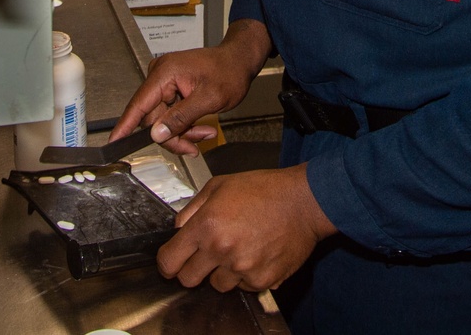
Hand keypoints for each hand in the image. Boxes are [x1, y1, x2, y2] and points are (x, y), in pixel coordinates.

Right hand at [110, 19, 271, 156]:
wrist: (239, 60)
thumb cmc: (229, 71)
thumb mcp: (208, 99)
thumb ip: (181, 117)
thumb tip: (156, 133)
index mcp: (165, 72)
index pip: (138, 104)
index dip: (125, 126)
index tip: (113, 142)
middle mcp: (160, 75)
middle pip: (153, 118)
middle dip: (173, 135)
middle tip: (194, 145)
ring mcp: (165, 81)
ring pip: (162, 120)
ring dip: (182, 131)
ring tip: (205, 133)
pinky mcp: (170, 88)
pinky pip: (169, 114)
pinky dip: (184, 124)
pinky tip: (200, 127)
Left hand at [157, 163, 336, 292]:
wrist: (303, 202)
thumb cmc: (265, 189)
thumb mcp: (221, 185)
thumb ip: (193, 208)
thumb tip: (178, 228)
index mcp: (207, 224)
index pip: (169, 261)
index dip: (167, 262)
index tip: (171, 261)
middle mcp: (221, 249)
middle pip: (188, 280)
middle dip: (192, 268)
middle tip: (207, 254)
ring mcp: (241, 268)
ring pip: (217, 285)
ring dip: (222, 272)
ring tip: (239, 248)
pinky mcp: (260, 281)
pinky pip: (242, 287)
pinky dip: (245, 275)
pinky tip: (256, 253)